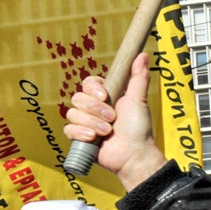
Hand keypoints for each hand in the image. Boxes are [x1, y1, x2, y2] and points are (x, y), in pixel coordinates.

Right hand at [63, 52, 168, 190]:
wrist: (135, 155)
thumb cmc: (139, 129)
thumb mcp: (138, 100)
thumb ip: (138, 77)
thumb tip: (142, 54)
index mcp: (105, 97)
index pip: (87, 83)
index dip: (93, 88)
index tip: (106, 96)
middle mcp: (93, 109)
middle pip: (78, 97)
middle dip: (96, 109)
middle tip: (112, 119)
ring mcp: (85, 123)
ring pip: (73, 113)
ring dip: (93, 123)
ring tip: (108, 132)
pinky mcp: (80, 138)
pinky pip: (68, 129)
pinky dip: (81, 133)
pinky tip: (94, 139)